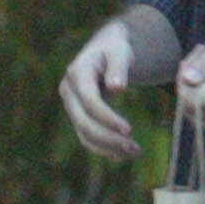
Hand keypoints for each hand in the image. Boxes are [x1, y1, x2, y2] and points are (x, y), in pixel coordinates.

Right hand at [59, 19, 139, 160]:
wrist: (105, 49)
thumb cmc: (115, 49)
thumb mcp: (120, 51)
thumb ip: (118, 67)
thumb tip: (116, 88)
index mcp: (77, 72)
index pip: (89, 101)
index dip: (107, 118)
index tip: (129, 130)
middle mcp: (69, 91)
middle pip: (83, 122)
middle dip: (108, 138)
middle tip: (134, 148)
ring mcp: (72, 105)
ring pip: (84, 134)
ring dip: (108, 147)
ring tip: (135, 152)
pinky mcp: (78, 115)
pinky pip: (87, 137)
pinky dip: (104, 148)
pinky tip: (123, 154)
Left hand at [175, 26, 204, 127]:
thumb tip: (187, 79)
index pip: (190, 99)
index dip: (181, 82)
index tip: (188, 61)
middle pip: (191, 107)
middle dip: (185, 85)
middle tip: (197, 60)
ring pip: (197, 114)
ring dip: (192, 93)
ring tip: (203, 69)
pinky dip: (202, 102)